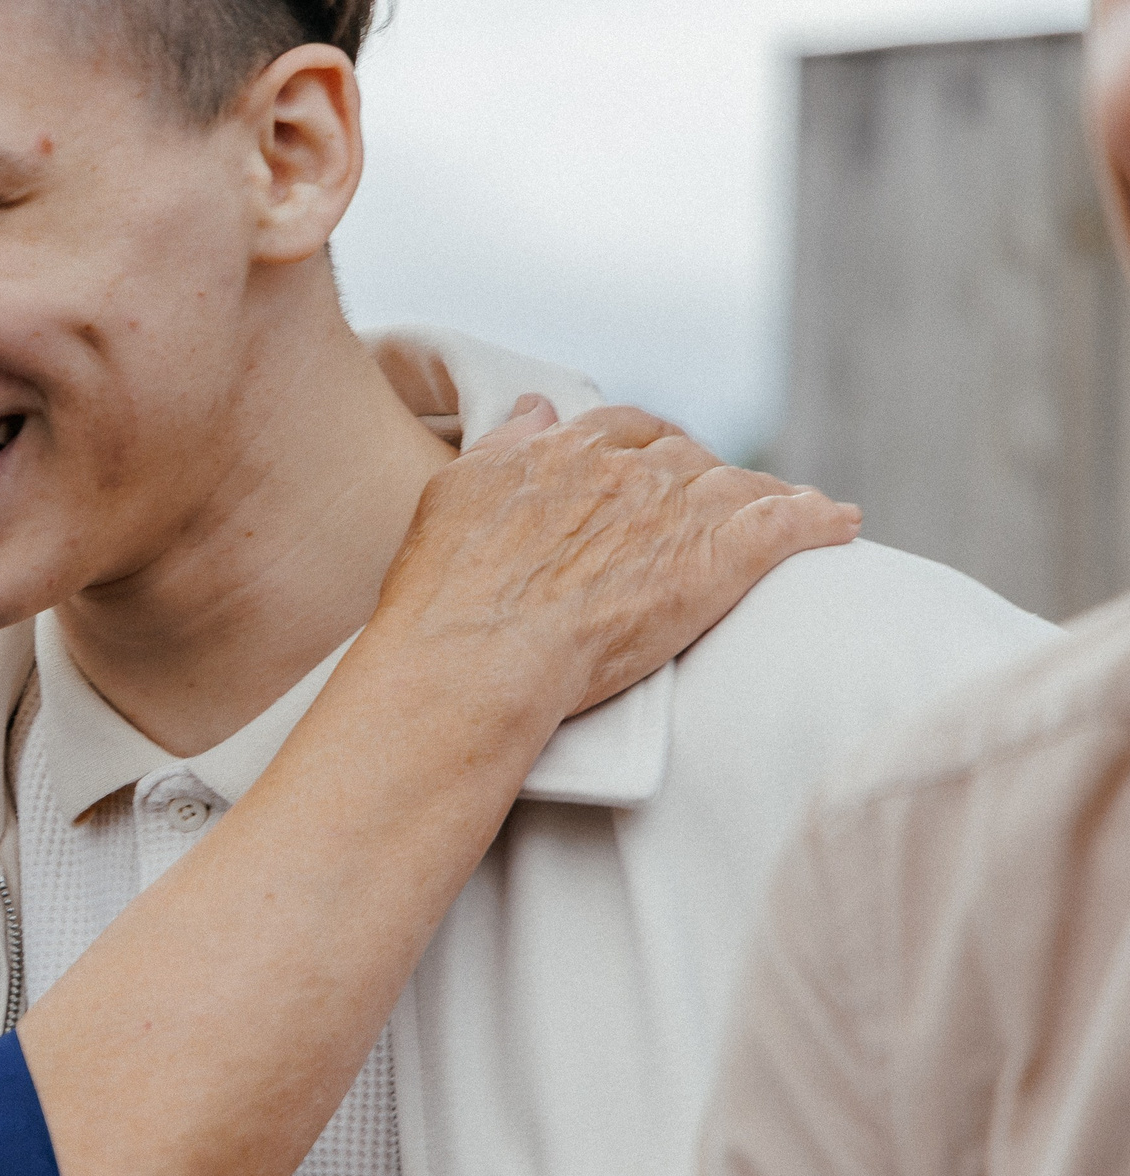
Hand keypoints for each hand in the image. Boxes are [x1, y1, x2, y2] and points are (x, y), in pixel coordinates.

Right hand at [376, 396, 861, 720]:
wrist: (475, 655)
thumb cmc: (447, 591)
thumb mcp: (456, 494)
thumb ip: (504, 446)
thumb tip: (539, 406)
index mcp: (566, 454)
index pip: (622, 428)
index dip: (643, 443)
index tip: (652, 459)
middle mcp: (627, 472)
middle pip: (685, 455)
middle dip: (702, 472)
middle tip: (714, 500)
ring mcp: (675, 514)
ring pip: (739, 485)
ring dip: (765, 492)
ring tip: (789, 507)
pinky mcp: (715, 563)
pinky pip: (786, 525)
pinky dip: (818, 520)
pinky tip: (842, 523)